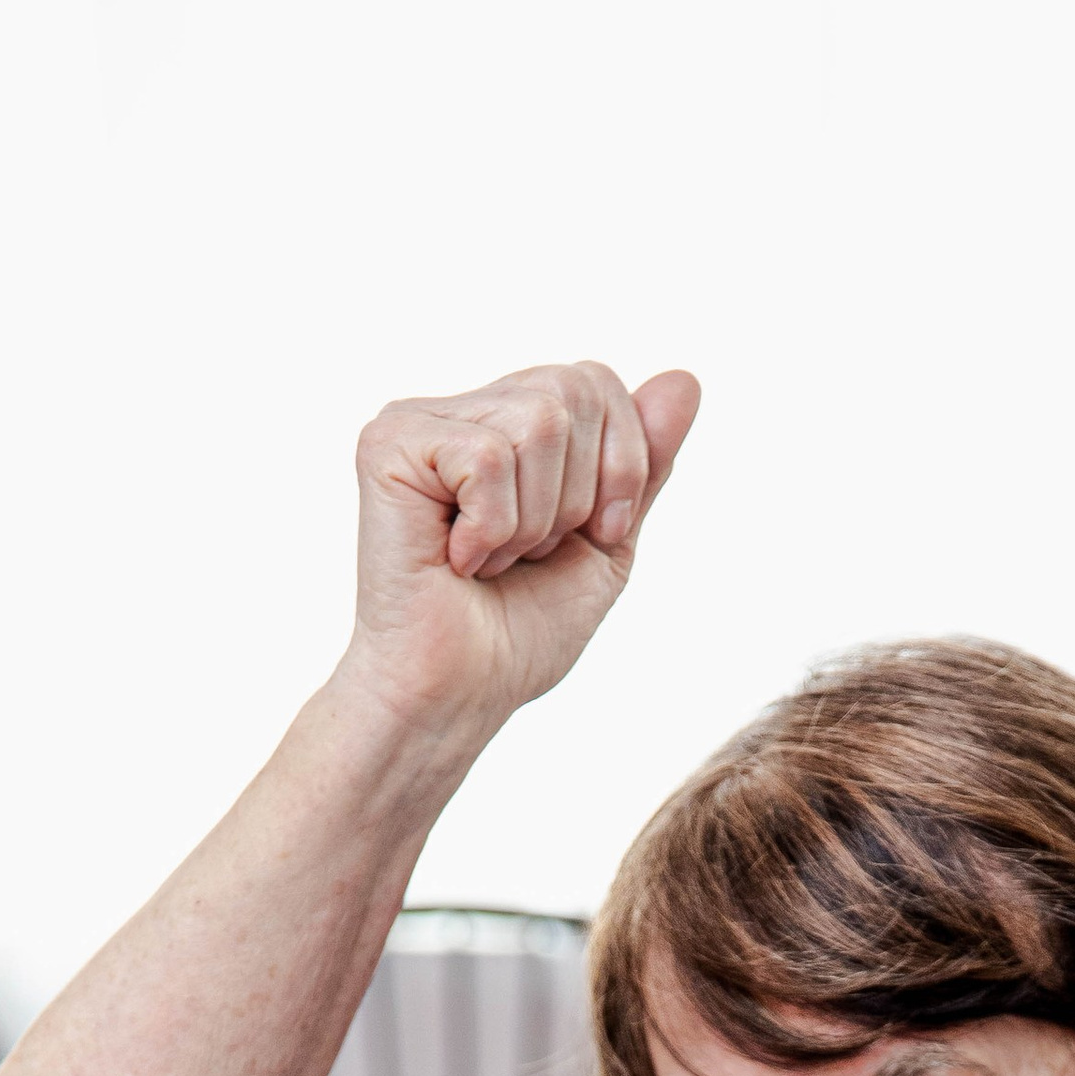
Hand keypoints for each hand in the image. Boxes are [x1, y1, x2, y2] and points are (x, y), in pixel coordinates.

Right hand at [343, 359, 702, 736]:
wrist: (456, 697)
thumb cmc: (518, 633)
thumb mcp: (606, 543)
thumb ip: (642, 463)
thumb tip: (686, 378)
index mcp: (506, 422)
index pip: (596, 380)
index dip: (619, 463)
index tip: (589, 536)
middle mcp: (460, 409)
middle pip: (573, 391)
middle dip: (578, 494)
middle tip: (527, 554)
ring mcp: (418, 422)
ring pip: (537, 422)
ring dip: (534, 519)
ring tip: (490, 560)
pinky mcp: (388, 445)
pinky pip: (489, 457)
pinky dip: (493, 528)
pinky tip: (457, 561)